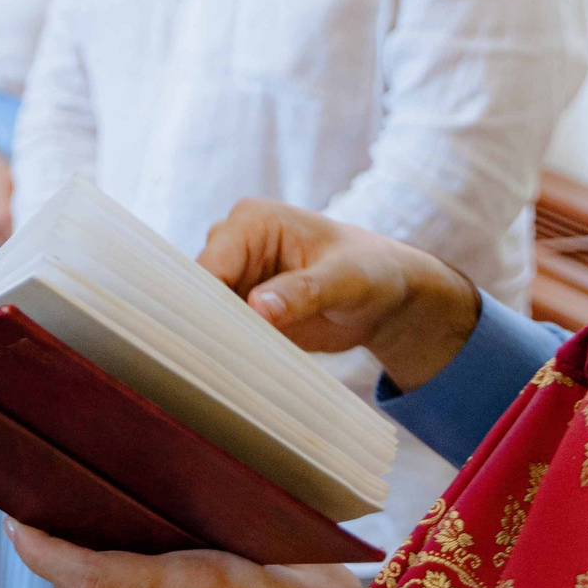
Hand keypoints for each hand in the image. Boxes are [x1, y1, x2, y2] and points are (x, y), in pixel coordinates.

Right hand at [197, 199, 479, 392]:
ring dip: (222, 338)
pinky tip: (246, 366)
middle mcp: (234, 245)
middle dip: (213, 323)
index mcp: (251, 221)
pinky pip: (224, 329)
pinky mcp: (243, 306)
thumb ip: (304, 291)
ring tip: (242, 363)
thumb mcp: (345, 280)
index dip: (209, 302)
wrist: (385, 296)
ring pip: (207, 313)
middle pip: (201, 290)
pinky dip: (233, 348)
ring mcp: (237, 277)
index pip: (211, 264)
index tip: (218, 339)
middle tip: (230, 358)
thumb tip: (257, 307)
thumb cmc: (370, 271)